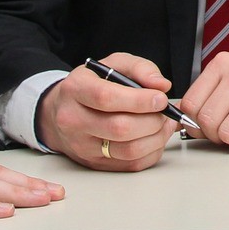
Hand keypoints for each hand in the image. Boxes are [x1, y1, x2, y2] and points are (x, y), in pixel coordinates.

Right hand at [36, 52, 178, 171]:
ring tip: (164, 124)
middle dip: (152, 120)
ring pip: (128, 150)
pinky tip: (156, 137)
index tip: (160, 98)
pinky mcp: (95, 163)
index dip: (139, 100)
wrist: (64, 111)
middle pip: (120, 128)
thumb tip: (161, 85)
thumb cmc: (93, 85)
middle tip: (164, 111)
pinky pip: (131, 164)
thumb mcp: (113, 65)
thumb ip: (140, 68)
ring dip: (156, 138)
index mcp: (75, 90)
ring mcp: (82, 146)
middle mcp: (73, 120)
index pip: (106, 98)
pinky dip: (152, 152)